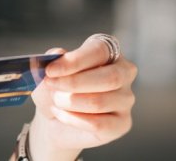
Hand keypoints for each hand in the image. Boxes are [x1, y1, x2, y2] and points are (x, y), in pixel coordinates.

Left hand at [28, 35, 137, 159]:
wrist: (55, 120)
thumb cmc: (57, 89)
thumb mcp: (49, 71)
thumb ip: (53, 59)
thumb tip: (57, 53)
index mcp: (109, 51)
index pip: (100, 51)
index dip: (75, 60)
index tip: (50, 70)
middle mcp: (124, 72)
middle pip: (110, 77)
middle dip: (74, 83)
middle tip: (51, 85)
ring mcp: (126, 99)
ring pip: (99, 102)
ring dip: (69, 102)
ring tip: (55, 101)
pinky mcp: (122, 123)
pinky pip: (98, 124)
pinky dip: (73, 119)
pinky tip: (61, 114)